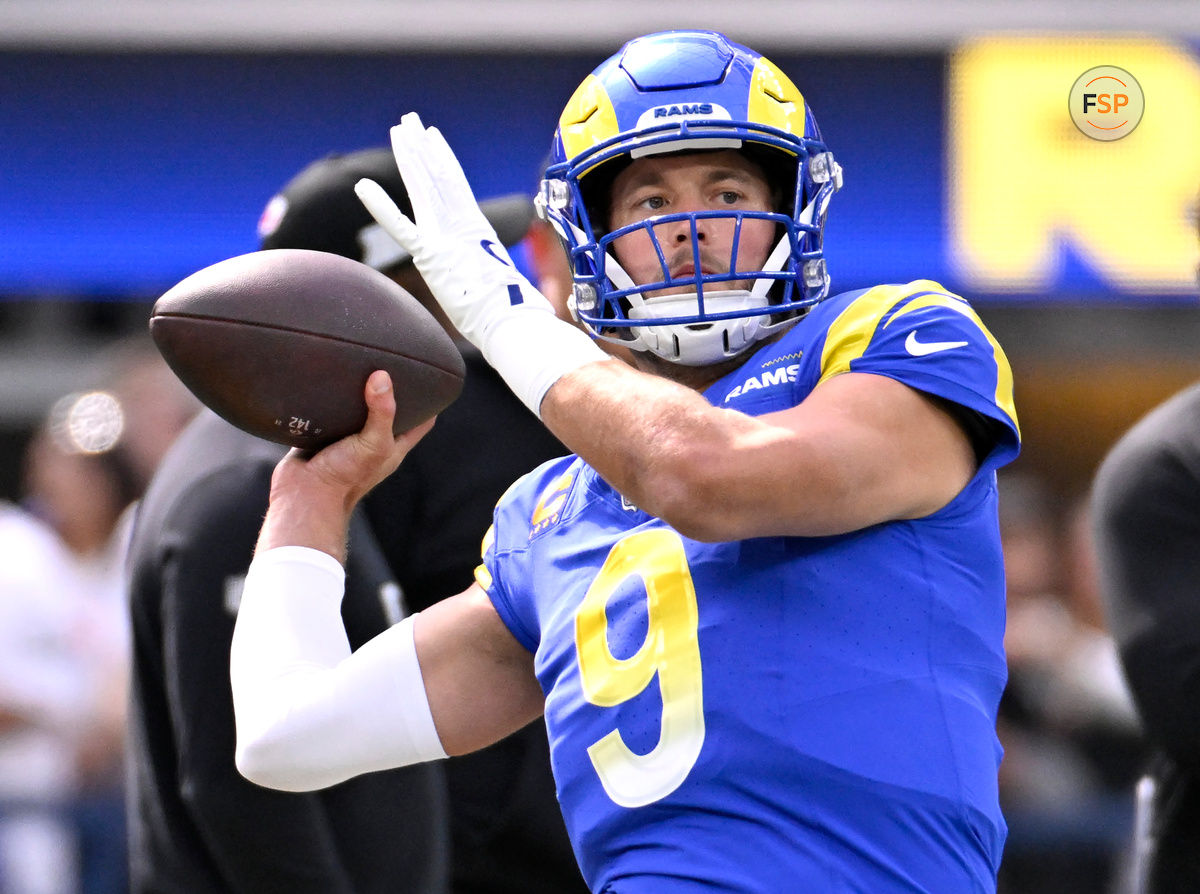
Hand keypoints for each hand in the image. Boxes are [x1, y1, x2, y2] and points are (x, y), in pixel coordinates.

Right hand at [257, 371, 433, 558]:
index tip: (432, 378)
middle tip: (392, 362)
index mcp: (393, 446)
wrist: (304, 494)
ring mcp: (347, 438)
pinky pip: (329, 412)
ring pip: (357, 410)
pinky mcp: (322, 435)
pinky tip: (329, 377)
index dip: (430, 403)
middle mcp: (372, 442)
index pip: (421, 422)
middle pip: (389, 412)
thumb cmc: (345, 477)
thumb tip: (382, 377)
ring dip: (358, 391)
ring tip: (360, 363)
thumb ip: (381, 412)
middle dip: (392, 390)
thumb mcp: (373, 443)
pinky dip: (330, 397)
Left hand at [357, 113, 608, 416]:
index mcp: (478, 232)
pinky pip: (401, 228)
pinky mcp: (432, 256)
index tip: (431, 138)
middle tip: (409, 121)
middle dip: (422, 148)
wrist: (514, 322)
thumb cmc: (515, 315)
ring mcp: (448, 237)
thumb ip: (496, 279)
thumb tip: (511, 290)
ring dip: (409, 157)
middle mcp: (463, 226)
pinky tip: (361, 187)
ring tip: (399, 129)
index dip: (442, 160)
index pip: (456, 186)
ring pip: (424, 188)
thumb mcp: (504, 289)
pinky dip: (381, 207)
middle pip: (439, 178)